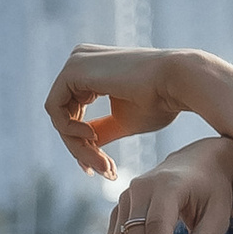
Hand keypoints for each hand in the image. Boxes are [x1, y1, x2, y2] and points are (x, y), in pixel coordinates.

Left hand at [46, 45, 185, 180]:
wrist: (178, 81)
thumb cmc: (161, 101)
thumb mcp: (124, 121)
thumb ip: (101, 131)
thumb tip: (85, 146)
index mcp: (92, 70)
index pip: (72, 112)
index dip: (82, 145)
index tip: (104, 168)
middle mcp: (79, 61)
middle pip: (63, 116)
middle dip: (81, 149)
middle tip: (106, 171)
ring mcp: (75, 62)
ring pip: (58, 117)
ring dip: (78, 147)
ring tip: (104, 162)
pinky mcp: (73, 70)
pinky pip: (54, 110)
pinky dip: (69, 131)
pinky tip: (93, 138)